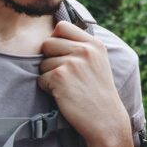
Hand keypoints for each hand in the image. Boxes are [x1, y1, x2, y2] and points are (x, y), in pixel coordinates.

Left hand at [39, 21, 128, 146]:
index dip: (56, 39)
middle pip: (47, 43)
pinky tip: (65, 96)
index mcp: (94, 44)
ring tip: (69, 87)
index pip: (62, 26)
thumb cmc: (99, 94)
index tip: (62, 54)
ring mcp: (72, 63)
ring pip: (42, 62)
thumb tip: (54, 35)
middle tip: (65, 75)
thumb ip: (81, 47)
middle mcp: (85, 50)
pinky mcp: (60, 77)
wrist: (106, 120)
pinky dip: (48, 89)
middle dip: (50, 59)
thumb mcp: (98, 63)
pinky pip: (41, 79)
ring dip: (49, 76)